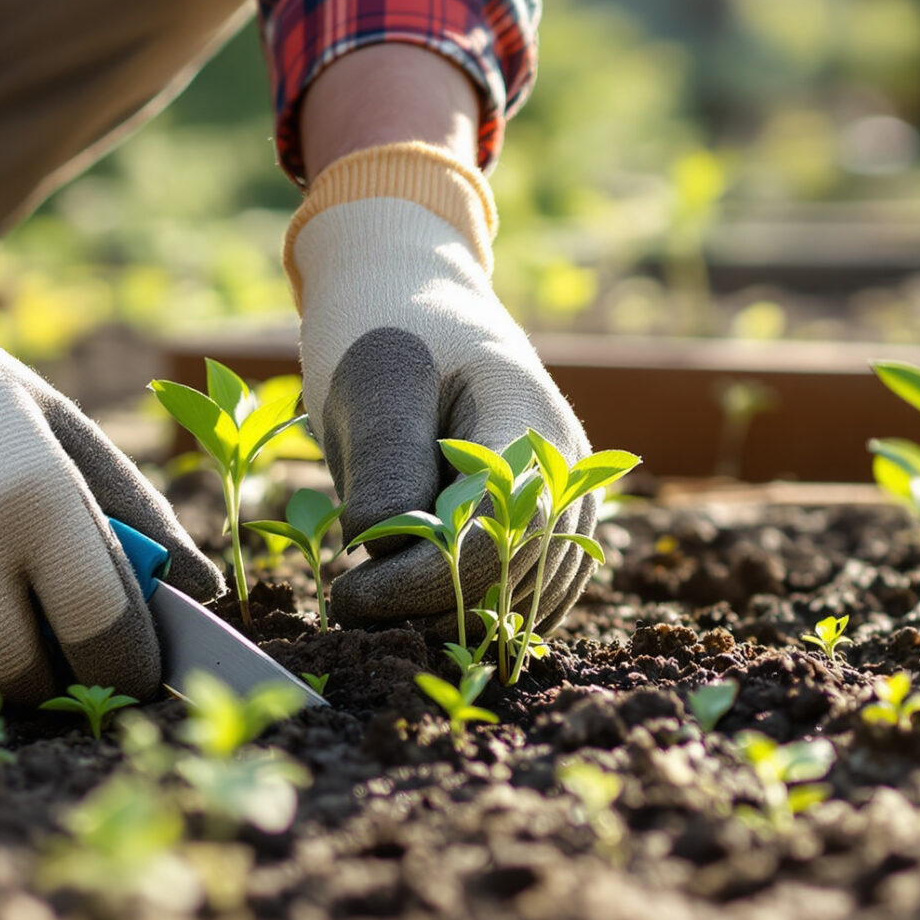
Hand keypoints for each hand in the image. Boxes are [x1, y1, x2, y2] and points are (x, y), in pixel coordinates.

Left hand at [289, 142, 596, 630]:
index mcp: (529, 426)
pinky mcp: (551, 529)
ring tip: (375, 598)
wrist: (413, 300)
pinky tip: (409, 597)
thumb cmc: (385, 330)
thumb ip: (387, 466)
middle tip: (350, 605)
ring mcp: (570, 502)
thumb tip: (394, 556)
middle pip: (512, 581)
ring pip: (523, 603)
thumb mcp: (372, 382)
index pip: (494, 539)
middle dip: (428, 609)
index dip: (420, 583)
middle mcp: (571, 472)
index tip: (348, 592)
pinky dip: (469, 613)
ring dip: (447, 619)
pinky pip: (524, 599)